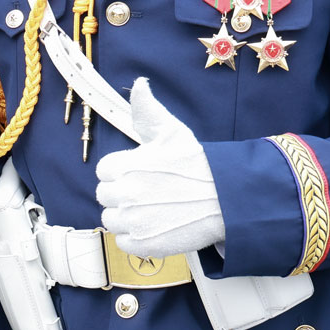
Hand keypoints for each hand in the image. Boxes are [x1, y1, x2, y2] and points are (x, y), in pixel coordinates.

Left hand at [94, 79, 225, 257]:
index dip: (121, 171)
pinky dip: (136, 238)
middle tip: (149, 191)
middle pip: (104, 196)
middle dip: (122, 193)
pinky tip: (155, 225)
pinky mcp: (144, 244)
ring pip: (111, 220)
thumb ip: (146, 109)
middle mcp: (124, 194)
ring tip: (153, 208)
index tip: (140, 173)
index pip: (103, 171)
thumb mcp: (171, 131)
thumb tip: (139, 85)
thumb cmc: (198, 164)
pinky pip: (123, 242)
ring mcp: (133, 222)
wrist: (226, 198)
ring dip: (127, 217)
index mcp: (124, 166)